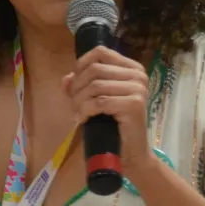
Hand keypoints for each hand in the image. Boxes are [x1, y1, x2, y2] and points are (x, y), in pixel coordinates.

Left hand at [63, 45, 151, 174]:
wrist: (131, 153)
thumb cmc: (114, 126)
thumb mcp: (96, 101)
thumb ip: (82, 86)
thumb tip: (66, 79)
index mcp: (131, 68)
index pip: (100, 52)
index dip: (81, 65)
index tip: (75, 85)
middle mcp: (138, 75)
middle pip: (95, 69)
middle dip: (77, 87)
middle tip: (74, 105)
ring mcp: (138, 89)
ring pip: (95, 86)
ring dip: (79, 101)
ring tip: (78, 114)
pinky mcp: (134, 105)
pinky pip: (99, 102)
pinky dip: (86, 110)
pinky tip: (84, 119)